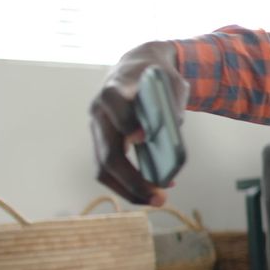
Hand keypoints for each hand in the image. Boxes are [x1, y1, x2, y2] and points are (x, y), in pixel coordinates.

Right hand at [90, 41, 188, 205]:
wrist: (136, 70)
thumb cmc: (156, 78)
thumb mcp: (171, 82)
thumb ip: (172, 103)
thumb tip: (172, 136)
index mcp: (114, 90)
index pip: (115, 107)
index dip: (127, 123)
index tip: (144, 138)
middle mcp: (99, 112)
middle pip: (108, 153)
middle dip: (133, 179)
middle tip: (160, 197)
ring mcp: (97, 130)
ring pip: (103, 169)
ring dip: (130, 189)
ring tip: (157, 200)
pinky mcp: (103, 143)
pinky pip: (110, 171)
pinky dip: (130, 185)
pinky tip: (153, 190)